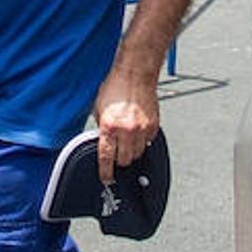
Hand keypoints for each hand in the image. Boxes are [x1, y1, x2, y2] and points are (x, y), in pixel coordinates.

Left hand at [91, 67, 159, 184]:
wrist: (135, 73)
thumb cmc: (116, 86)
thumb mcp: (99, 108)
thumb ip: (101, 127)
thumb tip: (102, 141)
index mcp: (109, 126)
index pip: (106, 158)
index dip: (105, 172)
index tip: (106, 178)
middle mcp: (126, 130)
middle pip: (125, 160)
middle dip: (119, 160)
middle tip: (117, 153)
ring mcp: (141, 129)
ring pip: (138, 154)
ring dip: (131, 152)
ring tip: (127, 140)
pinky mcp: (153, 126)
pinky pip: (148, 143)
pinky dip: (143, 141)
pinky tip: (137, 132)